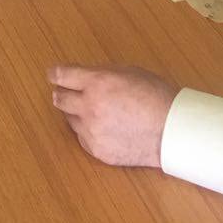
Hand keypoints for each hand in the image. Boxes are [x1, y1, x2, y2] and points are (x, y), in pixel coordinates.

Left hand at [49, 65, 177, 166]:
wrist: (170, 131)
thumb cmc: (154, 96)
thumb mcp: (128, 72)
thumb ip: (102, 74)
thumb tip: (85, 77)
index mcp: (97, 82)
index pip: (63, 76)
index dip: (55, 73)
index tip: (52, 73)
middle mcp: (89, 107)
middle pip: (59, 99)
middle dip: (61, 93)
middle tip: (65, 91)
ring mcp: (91, 131)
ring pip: (70, 119)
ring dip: (76, 113)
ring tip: (93, 110)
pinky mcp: (96, 150)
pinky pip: (82, 137)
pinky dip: (87, 131)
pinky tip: (102, 127)